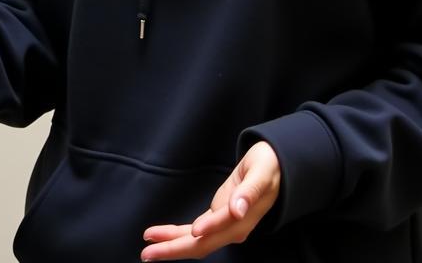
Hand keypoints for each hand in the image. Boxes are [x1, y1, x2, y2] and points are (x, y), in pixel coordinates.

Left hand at [140, 141, 280, 259]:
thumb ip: (250, 192)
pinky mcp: (217, 220)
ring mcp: (224, 226)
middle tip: (147, 252)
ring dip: (171, 245)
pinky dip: (178, 235)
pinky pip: (195, 233)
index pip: (220, 228)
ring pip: (195, 242)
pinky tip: (163, 237)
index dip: (206, 230)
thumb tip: (237, 211)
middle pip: (201, 244)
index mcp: (243, 218)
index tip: (191, 232)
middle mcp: (232, 228)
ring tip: (148, 247)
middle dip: (174, 249)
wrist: (273, 169)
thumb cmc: (268, 168)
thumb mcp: (262, 174)